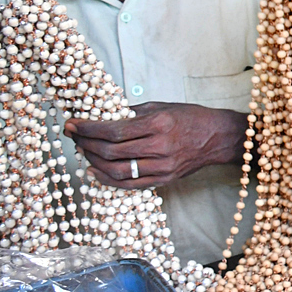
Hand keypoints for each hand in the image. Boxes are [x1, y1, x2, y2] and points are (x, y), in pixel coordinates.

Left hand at [65, 102, 246, 188]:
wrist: (218, 138)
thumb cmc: (191, 118)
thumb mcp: (162, 107)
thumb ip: (133, 112)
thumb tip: (103, 114)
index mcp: (159, 124)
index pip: (113, 130)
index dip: (88, 128)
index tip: (72, 124)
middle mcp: (160, 147)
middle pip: (111, 151)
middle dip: (86, 143)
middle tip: (74, 136)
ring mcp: (162, 167)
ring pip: (116, 170)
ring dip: (93, 161)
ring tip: (84, 152)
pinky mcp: (164, 180)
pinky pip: (129, 184)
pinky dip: (107, 179)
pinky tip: (96, 171)